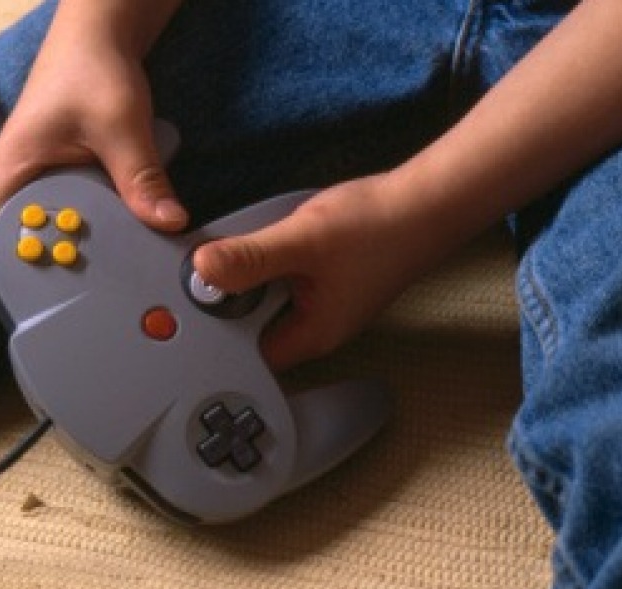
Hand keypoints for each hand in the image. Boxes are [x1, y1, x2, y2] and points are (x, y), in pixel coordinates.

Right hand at [0, 4, 186, 256]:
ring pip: (38, 227)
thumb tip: (167, 223)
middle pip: (7, 239)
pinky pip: (61, 211)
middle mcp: (15, 176)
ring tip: (97, 263)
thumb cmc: (93, 69)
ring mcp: (35, 177)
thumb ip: (141, 177)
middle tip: (78, 278)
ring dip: (63, 244)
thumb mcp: (122, 126)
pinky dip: (80, 225)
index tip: (33, 282)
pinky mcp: (58, 175)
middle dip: (38, 262)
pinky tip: (111, 234)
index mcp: (11, 166)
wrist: (99, 37)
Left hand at [192, 174, 449, 371]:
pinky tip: (266, 236)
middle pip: (250, 325)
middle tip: (201, 267)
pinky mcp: (324, 279)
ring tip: (233, 246)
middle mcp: (315, 326)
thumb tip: (202, 271)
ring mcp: (320, 302)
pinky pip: (281, 277)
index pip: (246, 354)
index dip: (216, 330)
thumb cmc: (380, 225)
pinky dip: (268, 259)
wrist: (430, 201)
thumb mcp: (303, 240)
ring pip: (264, 297)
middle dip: (228, 297)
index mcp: (311, 335)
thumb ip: (251, 258)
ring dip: (247, 274)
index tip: (192, 301)